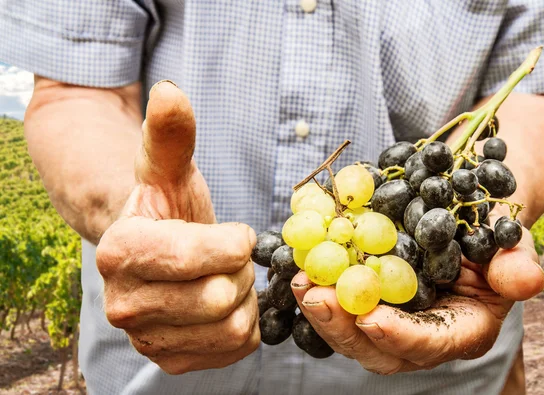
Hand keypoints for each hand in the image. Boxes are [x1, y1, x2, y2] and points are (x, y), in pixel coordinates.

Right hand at [96, 81, 259, 374]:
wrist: (161, 251)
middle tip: (229, 256)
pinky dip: (245, 324)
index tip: (236, 232)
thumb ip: (171, 133)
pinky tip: (226, 303)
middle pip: (221, 294)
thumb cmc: (169, 208)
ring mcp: (146, 338)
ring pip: (233, 325)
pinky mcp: (171, 360)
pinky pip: (236, 348)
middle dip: (241, 269)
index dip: (233, 241)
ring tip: (225, 277)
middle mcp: (123, 304)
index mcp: (121, 253)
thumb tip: (169, 90)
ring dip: (245, 296)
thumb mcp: (170, 168)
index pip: (194, 254)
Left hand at [291, 222, 543, 374]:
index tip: (371, 319)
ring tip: (301, 280)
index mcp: (460, 329)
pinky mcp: (367, 300)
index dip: (401, 336)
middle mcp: (419, 334)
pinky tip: (299, 265)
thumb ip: (516, 265)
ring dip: (323, 309)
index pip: (430, 344)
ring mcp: (389, 319)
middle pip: (377, 349)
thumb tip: (523, 280)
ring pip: (349, 332)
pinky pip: (338, 304)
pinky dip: (318, 286)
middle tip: (318, 297)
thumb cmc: (491, 237)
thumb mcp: (512, 246)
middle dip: (344, 327)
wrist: (464, 222)